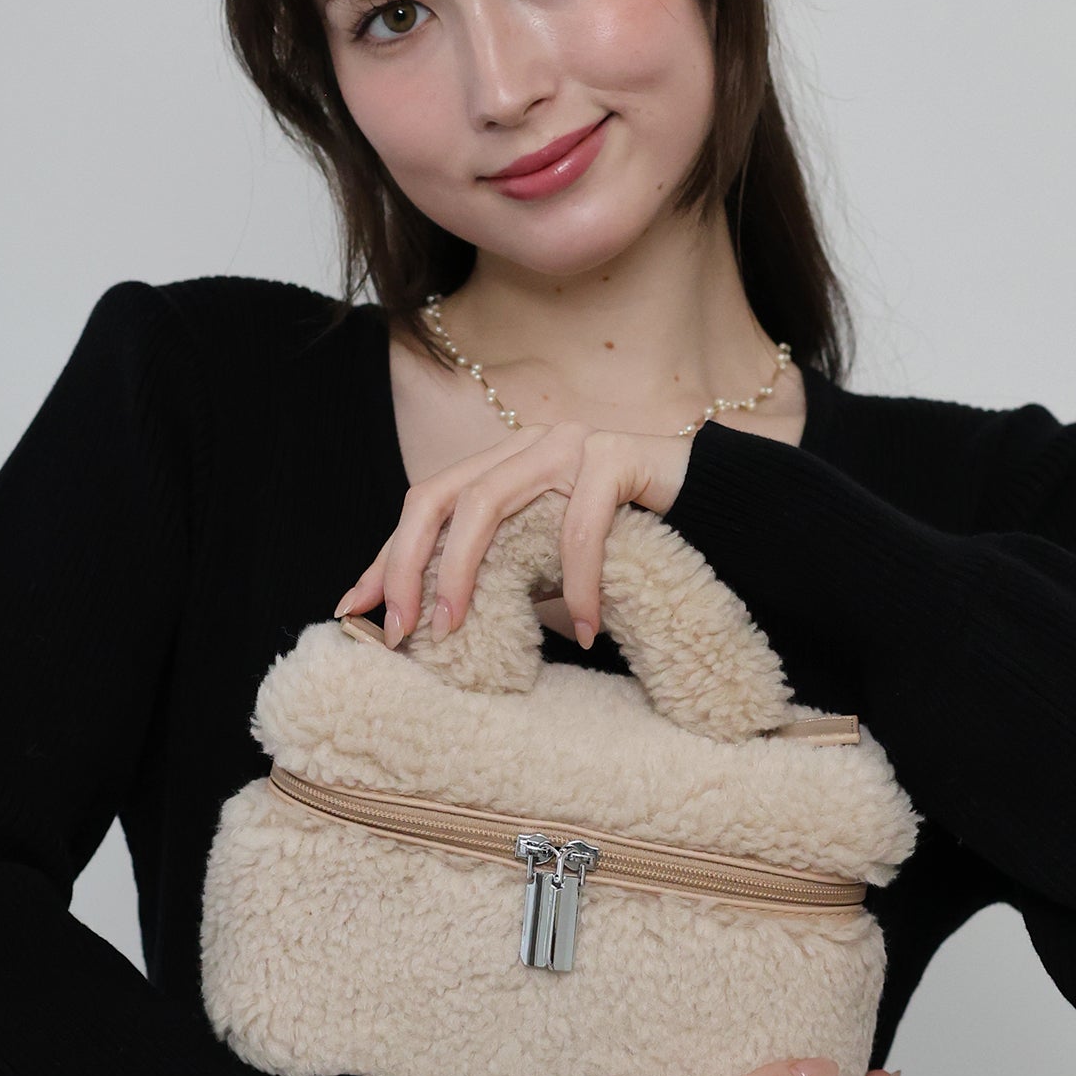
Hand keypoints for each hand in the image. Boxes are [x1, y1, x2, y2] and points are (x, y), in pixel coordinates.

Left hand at [333, 422, 693, 648]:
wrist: (720, 504)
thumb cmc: (633, 538)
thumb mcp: (553, 559)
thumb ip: (505, 573)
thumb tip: (436, 627)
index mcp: (505, 461)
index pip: (427, 503)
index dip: (388, 555)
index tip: (355, 608)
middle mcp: (527, 443)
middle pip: (440, 494)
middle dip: (408, 563)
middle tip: (398, 630)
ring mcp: (570, 445)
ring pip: (488, 502)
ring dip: (463, 573)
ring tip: (453, 631)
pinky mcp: (616, 458)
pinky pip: (579, 528)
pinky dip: (575, 585)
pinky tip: (582, 630)